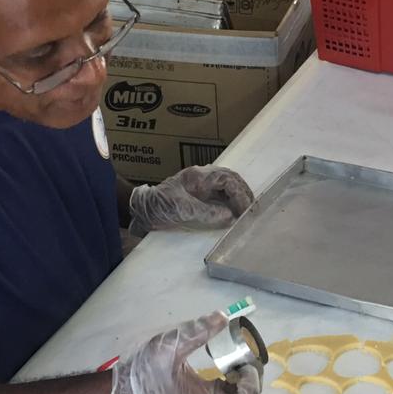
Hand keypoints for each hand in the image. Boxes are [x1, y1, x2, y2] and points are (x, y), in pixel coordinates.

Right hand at [109, 311, 260, 393]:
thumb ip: (196, 331)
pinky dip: (232, 385)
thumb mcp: (169, 345)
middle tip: (245, 357)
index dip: (250, 387)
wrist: (127, 385)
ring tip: (237, 359)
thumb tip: (223, 316)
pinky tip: (227, 368)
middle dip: (248, 381)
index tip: (248, 365)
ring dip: (241, 382)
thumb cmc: (146, 368)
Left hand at [128, 165, 252, 235]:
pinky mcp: (198, 195)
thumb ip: (207, 212)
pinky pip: (220, 195)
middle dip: (243, 193)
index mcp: (198, 177)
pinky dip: (230, 202)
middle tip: (252, 210)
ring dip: (238, 197)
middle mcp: (202, 178)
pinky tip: (234, 213)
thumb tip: (230, 216)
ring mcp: (200, 186)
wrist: (140, 210)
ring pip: (227, 186)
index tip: (245, 210)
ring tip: (246, 211)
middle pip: (230, 180)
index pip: (227, 179)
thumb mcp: (182, 210)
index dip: (239, 194)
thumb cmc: (158, 207)